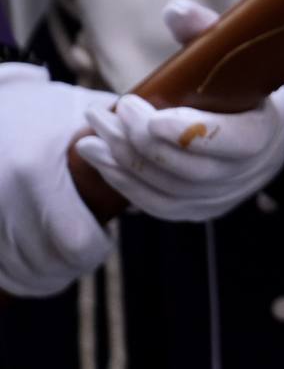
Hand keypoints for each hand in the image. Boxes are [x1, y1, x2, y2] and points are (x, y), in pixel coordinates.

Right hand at [0, 62, 116, 295]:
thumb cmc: (50, 109)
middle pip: (48, 264)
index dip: (96, 249)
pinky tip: (41, 262)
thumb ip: (129, 143)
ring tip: (67, 253)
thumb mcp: (91, 114)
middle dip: (75, 264)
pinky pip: (2, 273)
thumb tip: (165, 177)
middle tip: (90, 247)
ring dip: (50, 273)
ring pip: (23, 274)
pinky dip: (23, 275)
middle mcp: (3, 195)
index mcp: (36, 170)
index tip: (106, 237)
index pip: (75, 240)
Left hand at [73, 0, 283, 221]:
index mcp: (264, 132)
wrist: (262, 132)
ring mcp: (219, 197)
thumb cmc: (242, 86)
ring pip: (165, 187)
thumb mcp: (233, 55)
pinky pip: (154, 204)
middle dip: (140, 139)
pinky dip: (122, 181)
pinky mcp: (194, 210)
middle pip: (188, 167)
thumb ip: (206, 32)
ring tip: (92, 129)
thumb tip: (174, 10)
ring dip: (123, 159)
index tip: (148, 112)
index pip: (230, 141)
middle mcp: (245, 173)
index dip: (188, 132)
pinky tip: (97, 156)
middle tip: (111, 109)